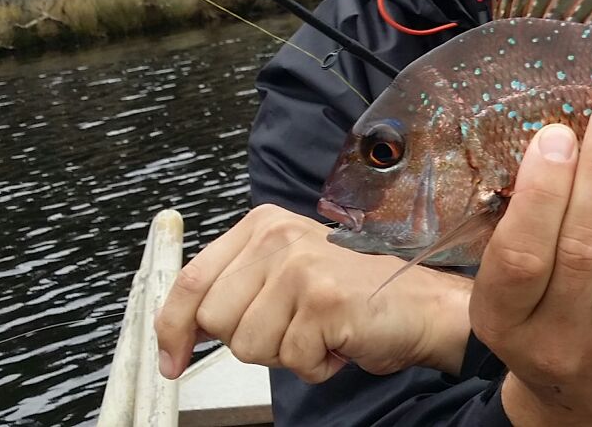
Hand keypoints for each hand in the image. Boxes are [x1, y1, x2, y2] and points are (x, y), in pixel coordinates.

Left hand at [153, 203, 472, 382]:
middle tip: (293, 329)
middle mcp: (278, 238)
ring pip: (249, 345)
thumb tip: (177, 334)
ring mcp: (301, 267)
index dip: (174, 329)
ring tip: (320, 332)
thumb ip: (234, 291)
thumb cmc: (352, 296)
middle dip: (251, 341)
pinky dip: (316, 365)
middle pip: (216, 320)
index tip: (171, 360)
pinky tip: (339, 340)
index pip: (192, 281)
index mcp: (261, 227)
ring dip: (286, 355)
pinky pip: (291, 360)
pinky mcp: (324, 300)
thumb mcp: (282, 278)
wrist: (419, 306)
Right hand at [471, 95, 591, 426]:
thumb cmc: (548, 321)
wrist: (586, 406)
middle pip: (584, 250)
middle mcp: (559, 337)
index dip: (541, 195)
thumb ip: (530, 228)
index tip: (558, 134)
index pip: (520, 257)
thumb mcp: (515, 292)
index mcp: (505, 317)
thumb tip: (562, 132)